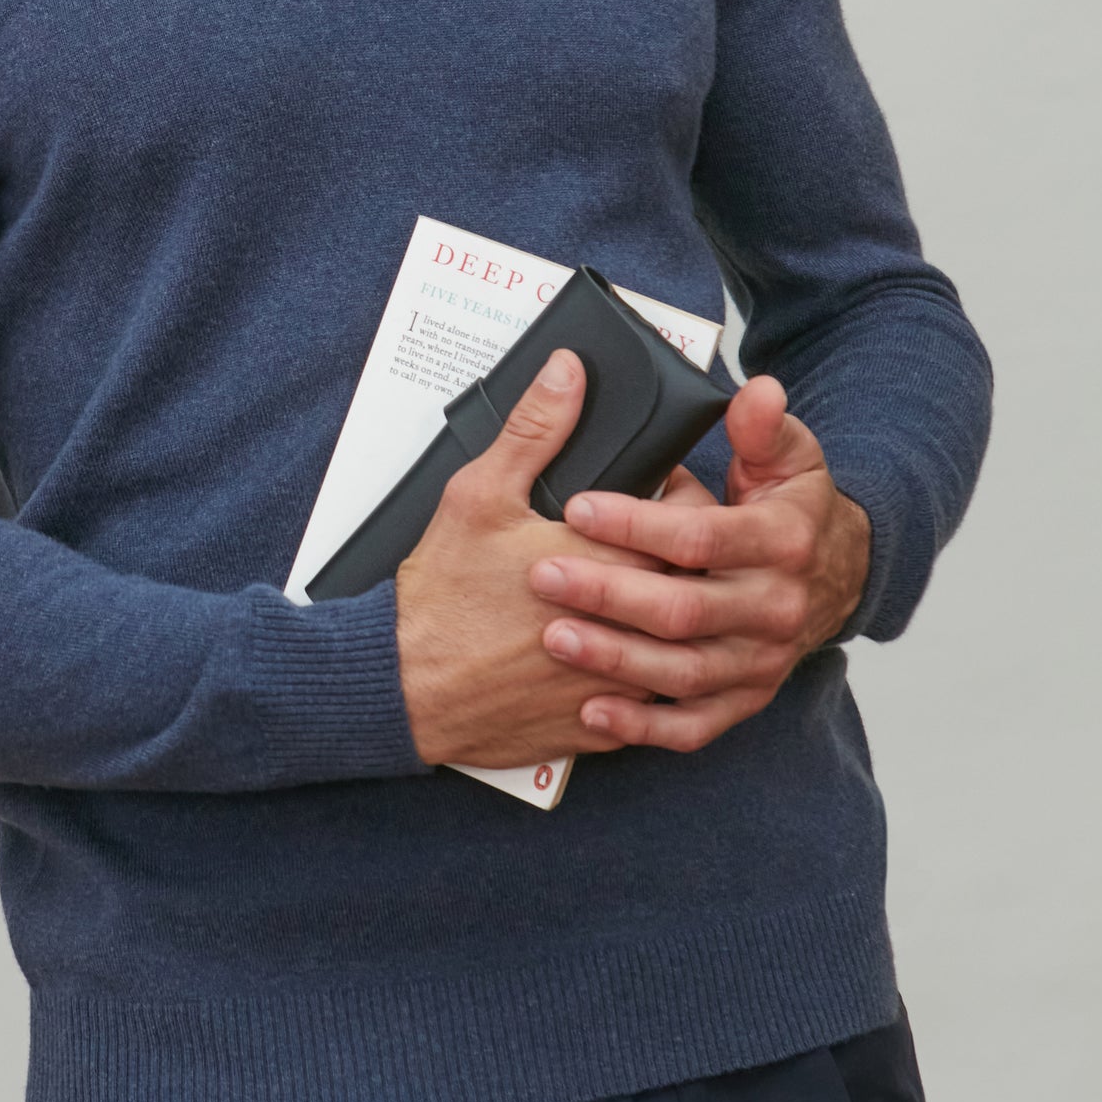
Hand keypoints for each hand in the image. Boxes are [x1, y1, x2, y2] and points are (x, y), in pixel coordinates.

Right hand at [395, 350, 667, 766]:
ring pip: (680, 652)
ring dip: (666, 624)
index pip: (694, 528)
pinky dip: (637, 677)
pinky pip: (645, 706)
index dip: (686, 505)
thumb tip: (569, 372)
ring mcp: (620, 688)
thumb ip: (535, 429)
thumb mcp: (480, 494)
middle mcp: (633, 631)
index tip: (664, 496)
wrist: (406, 687)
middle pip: (696, 589)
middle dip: (681, 560)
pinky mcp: (600, 729)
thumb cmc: (443, 592)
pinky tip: (615, 654)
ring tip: (640, 597)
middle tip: (650, 542)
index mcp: (615, 566)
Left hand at [532, 374, 871, 753]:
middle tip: (544, 576)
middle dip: (610, 594)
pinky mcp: (745, 698)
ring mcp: (760, 661)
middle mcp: (775, 609)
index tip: (578, 506)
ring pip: (683, 671)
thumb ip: (762, 426)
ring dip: (616, 659)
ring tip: (555, 637)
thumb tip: (755, 391)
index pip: (701, 537)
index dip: (637, 524)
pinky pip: (694, 725)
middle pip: (684, 609)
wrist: (840, 577)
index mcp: (781, 543)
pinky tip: (592, 713)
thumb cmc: (793, 509)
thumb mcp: (788, 457)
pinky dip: (644, 726)